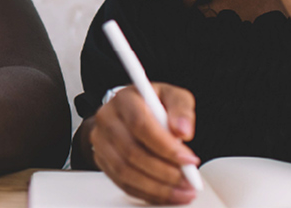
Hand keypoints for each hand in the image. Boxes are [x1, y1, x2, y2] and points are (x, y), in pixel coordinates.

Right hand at [89, 84, 199, 204]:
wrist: (130, 111)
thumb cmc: (153, 104)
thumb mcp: (172, 97)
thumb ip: (181, 109)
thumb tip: (183, 131)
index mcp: (124, 99)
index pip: (141, 124)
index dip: (165, 146)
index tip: (188, 159)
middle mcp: (107, 119)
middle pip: (132, 152)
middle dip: (164, 172)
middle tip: (188, 180)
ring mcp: (101, 141)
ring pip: (125, 171)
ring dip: (156, 187)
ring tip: (181, 191)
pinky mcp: (102, 159)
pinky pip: (122, 182)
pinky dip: (146, 193)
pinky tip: (165, 194)